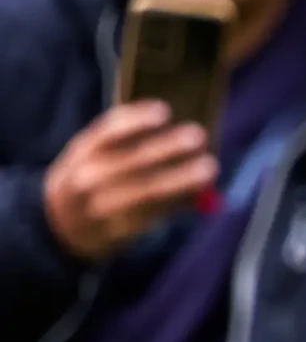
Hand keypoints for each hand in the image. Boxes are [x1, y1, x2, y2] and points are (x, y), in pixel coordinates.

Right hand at [42, 100, 217, 260]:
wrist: (60, 223)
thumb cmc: (91, 177)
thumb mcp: (94, 154)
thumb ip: (127, 140)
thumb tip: (178, 128)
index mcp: (82, 151)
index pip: (106, 132)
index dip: (135, 120)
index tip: (164, 110)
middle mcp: (87, 178)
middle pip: (129, 161)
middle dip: (166, 148)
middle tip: (199, 135)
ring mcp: (101, 207)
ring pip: (145, 192)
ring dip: (180, 179)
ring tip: (209, 168)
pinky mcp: (118, 231)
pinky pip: (153, 215)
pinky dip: (178, 203)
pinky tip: (199, 194)